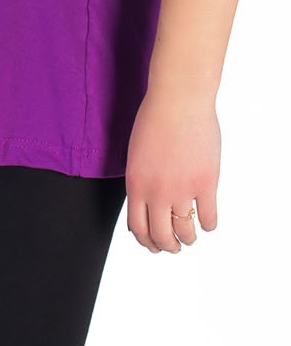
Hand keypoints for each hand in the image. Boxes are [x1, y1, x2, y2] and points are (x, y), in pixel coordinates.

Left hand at [125, 87, 220, 252]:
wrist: (178, 99)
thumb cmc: (155, 119)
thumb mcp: (137, 154)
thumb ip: (141, 181)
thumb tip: (148, 206)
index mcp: (136, 184)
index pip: (139, 228)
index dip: (148, 242)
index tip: (154, 245)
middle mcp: (157, 192)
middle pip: (162, 237)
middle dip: (168, 246)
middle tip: (175, 246)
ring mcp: (182, 189)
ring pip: (186, 232)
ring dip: (189, 239)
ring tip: (191, 236)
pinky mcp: (206, 184)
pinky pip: (209, 218)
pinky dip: (209, 224)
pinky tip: (208, 219)